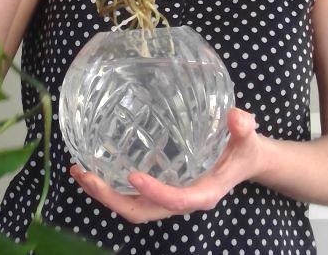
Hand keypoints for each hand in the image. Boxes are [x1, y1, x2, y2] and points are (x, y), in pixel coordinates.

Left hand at [69, 107, 263, 223]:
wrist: (244, 160)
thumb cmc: (244, 149)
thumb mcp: (247, 137)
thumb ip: (243, 127)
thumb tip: (234, 115)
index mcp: (203, 193)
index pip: (175, 201)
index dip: (154, 192)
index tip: (132, 176)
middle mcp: (181, 200)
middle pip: (142, 211)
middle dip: (112, 198)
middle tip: (87, 176)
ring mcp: (168, 196)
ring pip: (132, 206)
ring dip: (104, 193)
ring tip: (80, 171)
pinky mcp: (160, 187)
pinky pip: (132, 194)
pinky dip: (110, 183)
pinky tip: (94, 164)